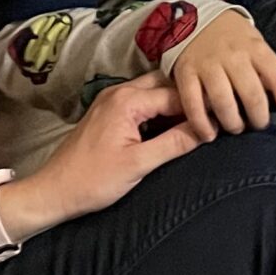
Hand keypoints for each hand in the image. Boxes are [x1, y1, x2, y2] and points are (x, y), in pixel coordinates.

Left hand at [2, 71, 200, 238]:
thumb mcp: (138, 165)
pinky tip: (170, 125)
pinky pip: (141, 100)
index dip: (199, 107)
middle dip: (188, 97)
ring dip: (173, 102)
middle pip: (165, 83)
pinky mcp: (107, 111)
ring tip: (195, 120)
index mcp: (127, 101)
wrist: (54, 191)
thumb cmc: (92, 180)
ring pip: (153, 90)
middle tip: (211, 115)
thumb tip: (205, 130)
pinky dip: (158, 108)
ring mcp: (111, 100)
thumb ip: (174, 143)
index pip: (175, 94)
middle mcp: (118, 92)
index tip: (221, 118)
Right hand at [168, 12, 275, 140]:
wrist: (192, 17)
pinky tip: (209, 133)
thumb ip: (271, 74)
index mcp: (257, 48)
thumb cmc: (232, 39)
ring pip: (223, 102)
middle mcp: (234, 56)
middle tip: (257, 125)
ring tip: (235, 127)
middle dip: (259, 119)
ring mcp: (208, 64)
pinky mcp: (185, 73)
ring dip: (233, 123)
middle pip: (252, 96)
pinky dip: (202, 124)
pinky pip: (193, 104)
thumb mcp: (256, 47)